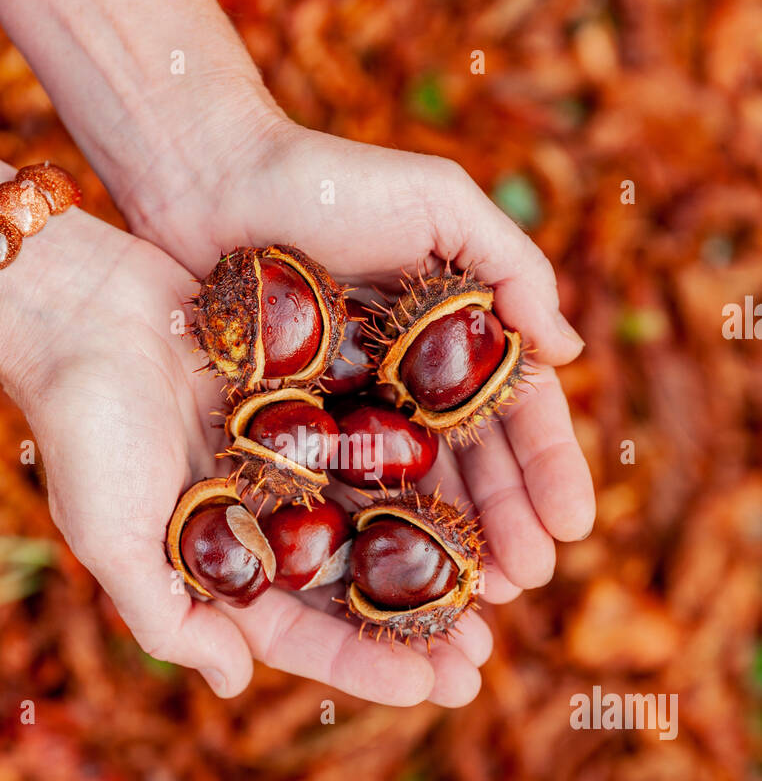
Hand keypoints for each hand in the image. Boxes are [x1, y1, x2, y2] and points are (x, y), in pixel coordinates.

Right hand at [0, 206, 491, 706]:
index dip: (365, 663)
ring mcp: (290, 459)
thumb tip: (234, 685)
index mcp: (217, 562)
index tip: (434, 688)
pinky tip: (481, 489)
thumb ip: (166, 617)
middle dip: (414, 625)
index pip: (300, 630)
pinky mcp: (312, 399)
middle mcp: (260, 517)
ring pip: (378, 516)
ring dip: (435, 553)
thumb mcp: (111, 537)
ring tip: (503, 589)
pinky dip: (425, 467)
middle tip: (483, 659)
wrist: (80, 306)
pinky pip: (379, 440)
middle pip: (350, 584)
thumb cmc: (82, 429)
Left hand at [128, 114, 596, 604]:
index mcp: (454, 335)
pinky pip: (336, 491)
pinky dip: (367, 535)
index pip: (515, 414)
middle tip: (525, 583)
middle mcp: (407, 382)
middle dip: (505, 527)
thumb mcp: (438, 201)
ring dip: (446, 550)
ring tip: (475, 601)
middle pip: (470, 469)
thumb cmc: (329, 180)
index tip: (571, 525)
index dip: (546, 470)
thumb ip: (512, 265)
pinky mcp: (288, 428)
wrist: (209, 179)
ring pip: (410, 493)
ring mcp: (349, 408)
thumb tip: (569, 352)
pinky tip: (389, 580)